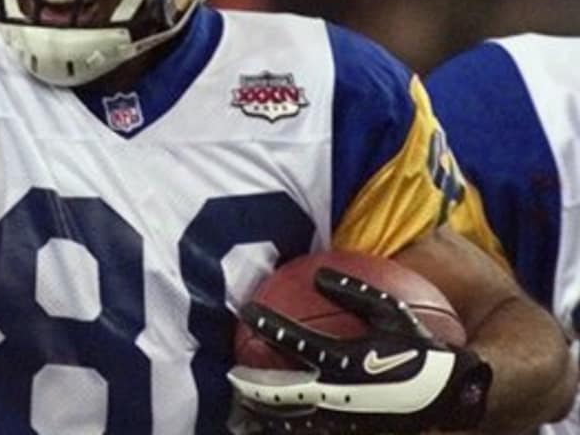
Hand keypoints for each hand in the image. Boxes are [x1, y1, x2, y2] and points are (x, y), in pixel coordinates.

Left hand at [227, 268, 491, 434]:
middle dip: (254, 385)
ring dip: (268, 414)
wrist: (460, 395)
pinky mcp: (355, 433)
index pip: (296, 342)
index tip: (247, 312)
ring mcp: (347, 420)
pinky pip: (317, 432)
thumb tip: (320, 272)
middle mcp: (343, 394)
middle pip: (284, 392)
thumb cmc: (425, 348)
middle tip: (230, 374)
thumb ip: (356, 292)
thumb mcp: (393, 313)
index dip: (269, 326)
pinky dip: (294, 429)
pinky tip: (276, 425)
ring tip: (245, 406)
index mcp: (349, 360)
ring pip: (296, 421)